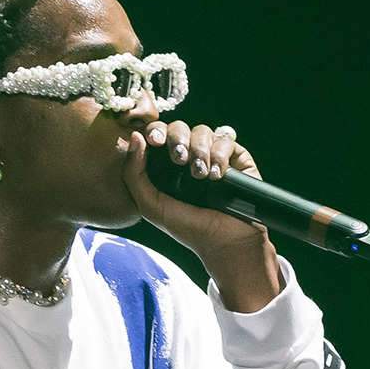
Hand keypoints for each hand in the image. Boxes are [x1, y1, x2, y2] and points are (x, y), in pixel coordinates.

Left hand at [120, 122, 282, 312]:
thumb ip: (134, 174)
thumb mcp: (151, 206)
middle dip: (178, 139)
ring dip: (199, 151)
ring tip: (201, 176)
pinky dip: (220, 155)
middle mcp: (189, 157)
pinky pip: (225, 141)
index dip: (156, 131)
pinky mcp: (235, 158)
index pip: (158, 134)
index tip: (155, 141)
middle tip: (179, 160)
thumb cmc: (187, 228)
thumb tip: (134, 136)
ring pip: (203, 131)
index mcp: (166, 165)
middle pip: (180, 127)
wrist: (224, 241)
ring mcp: (212, 156)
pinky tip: (217, 177)